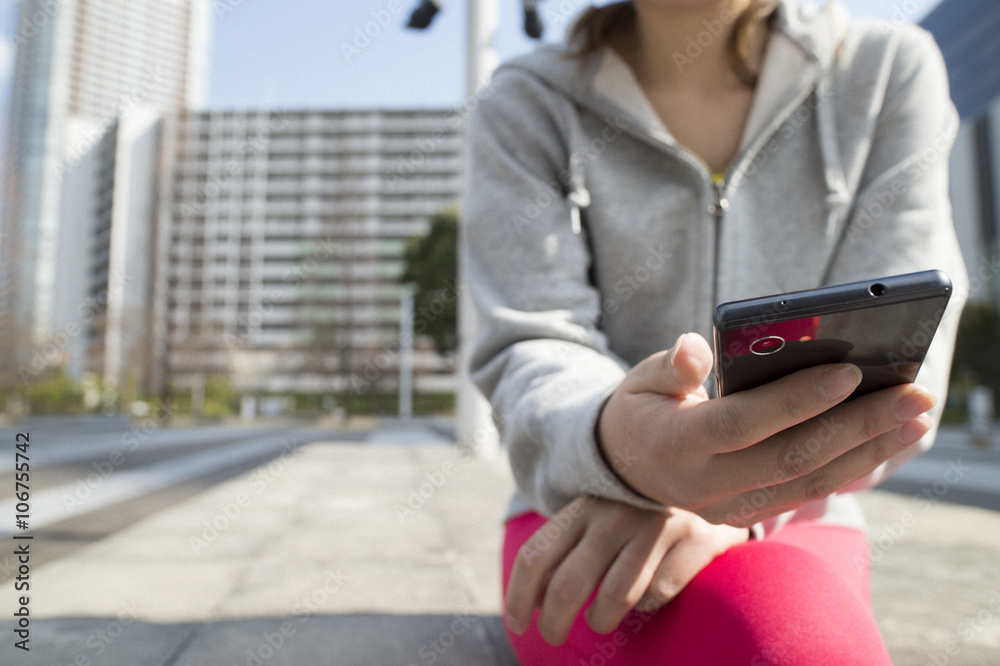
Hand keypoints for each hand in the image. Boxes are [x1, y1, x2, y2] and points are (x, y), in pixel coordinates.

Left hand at [505, 496, 748, 645]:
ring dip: (600, 619)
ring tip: (599, 621)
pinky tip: (647, 597)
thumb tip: (532, 602)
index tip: (517, 624)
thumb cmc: (637, 513)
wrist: (703, 476)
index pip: (535, 555)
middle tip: (553, 638)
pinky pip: (658, 593)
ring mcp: (655, 525)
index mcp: (583, 506)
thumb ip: (564, 553)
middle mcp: (615, 513)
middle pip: (568, 585)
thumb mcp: (596, 521)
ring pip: (614, 597)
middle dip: (554, 623)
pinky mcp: (695, 539)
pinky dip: (647, 605)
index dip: (519, 596)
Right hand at [598, 333, 935, 526]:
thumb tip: (694, 348)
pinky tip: (885, 441)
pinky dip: (851, 467)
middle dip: (857, 426)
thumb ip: (670, 366)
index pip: (742, 423)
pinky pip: (808, 494)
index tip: (848, 371)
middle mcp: (705, 484)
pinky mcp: (750, 514)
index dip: (795, 400)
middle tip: (912, 395)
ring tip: (914, 417)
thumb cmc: (641, 410)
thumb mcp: (640, 381)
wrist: (627, 467)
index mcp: (676, 444)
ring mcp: (729, 507)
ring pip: (809, 482)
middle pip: (791, 457)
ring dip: (868, 451)